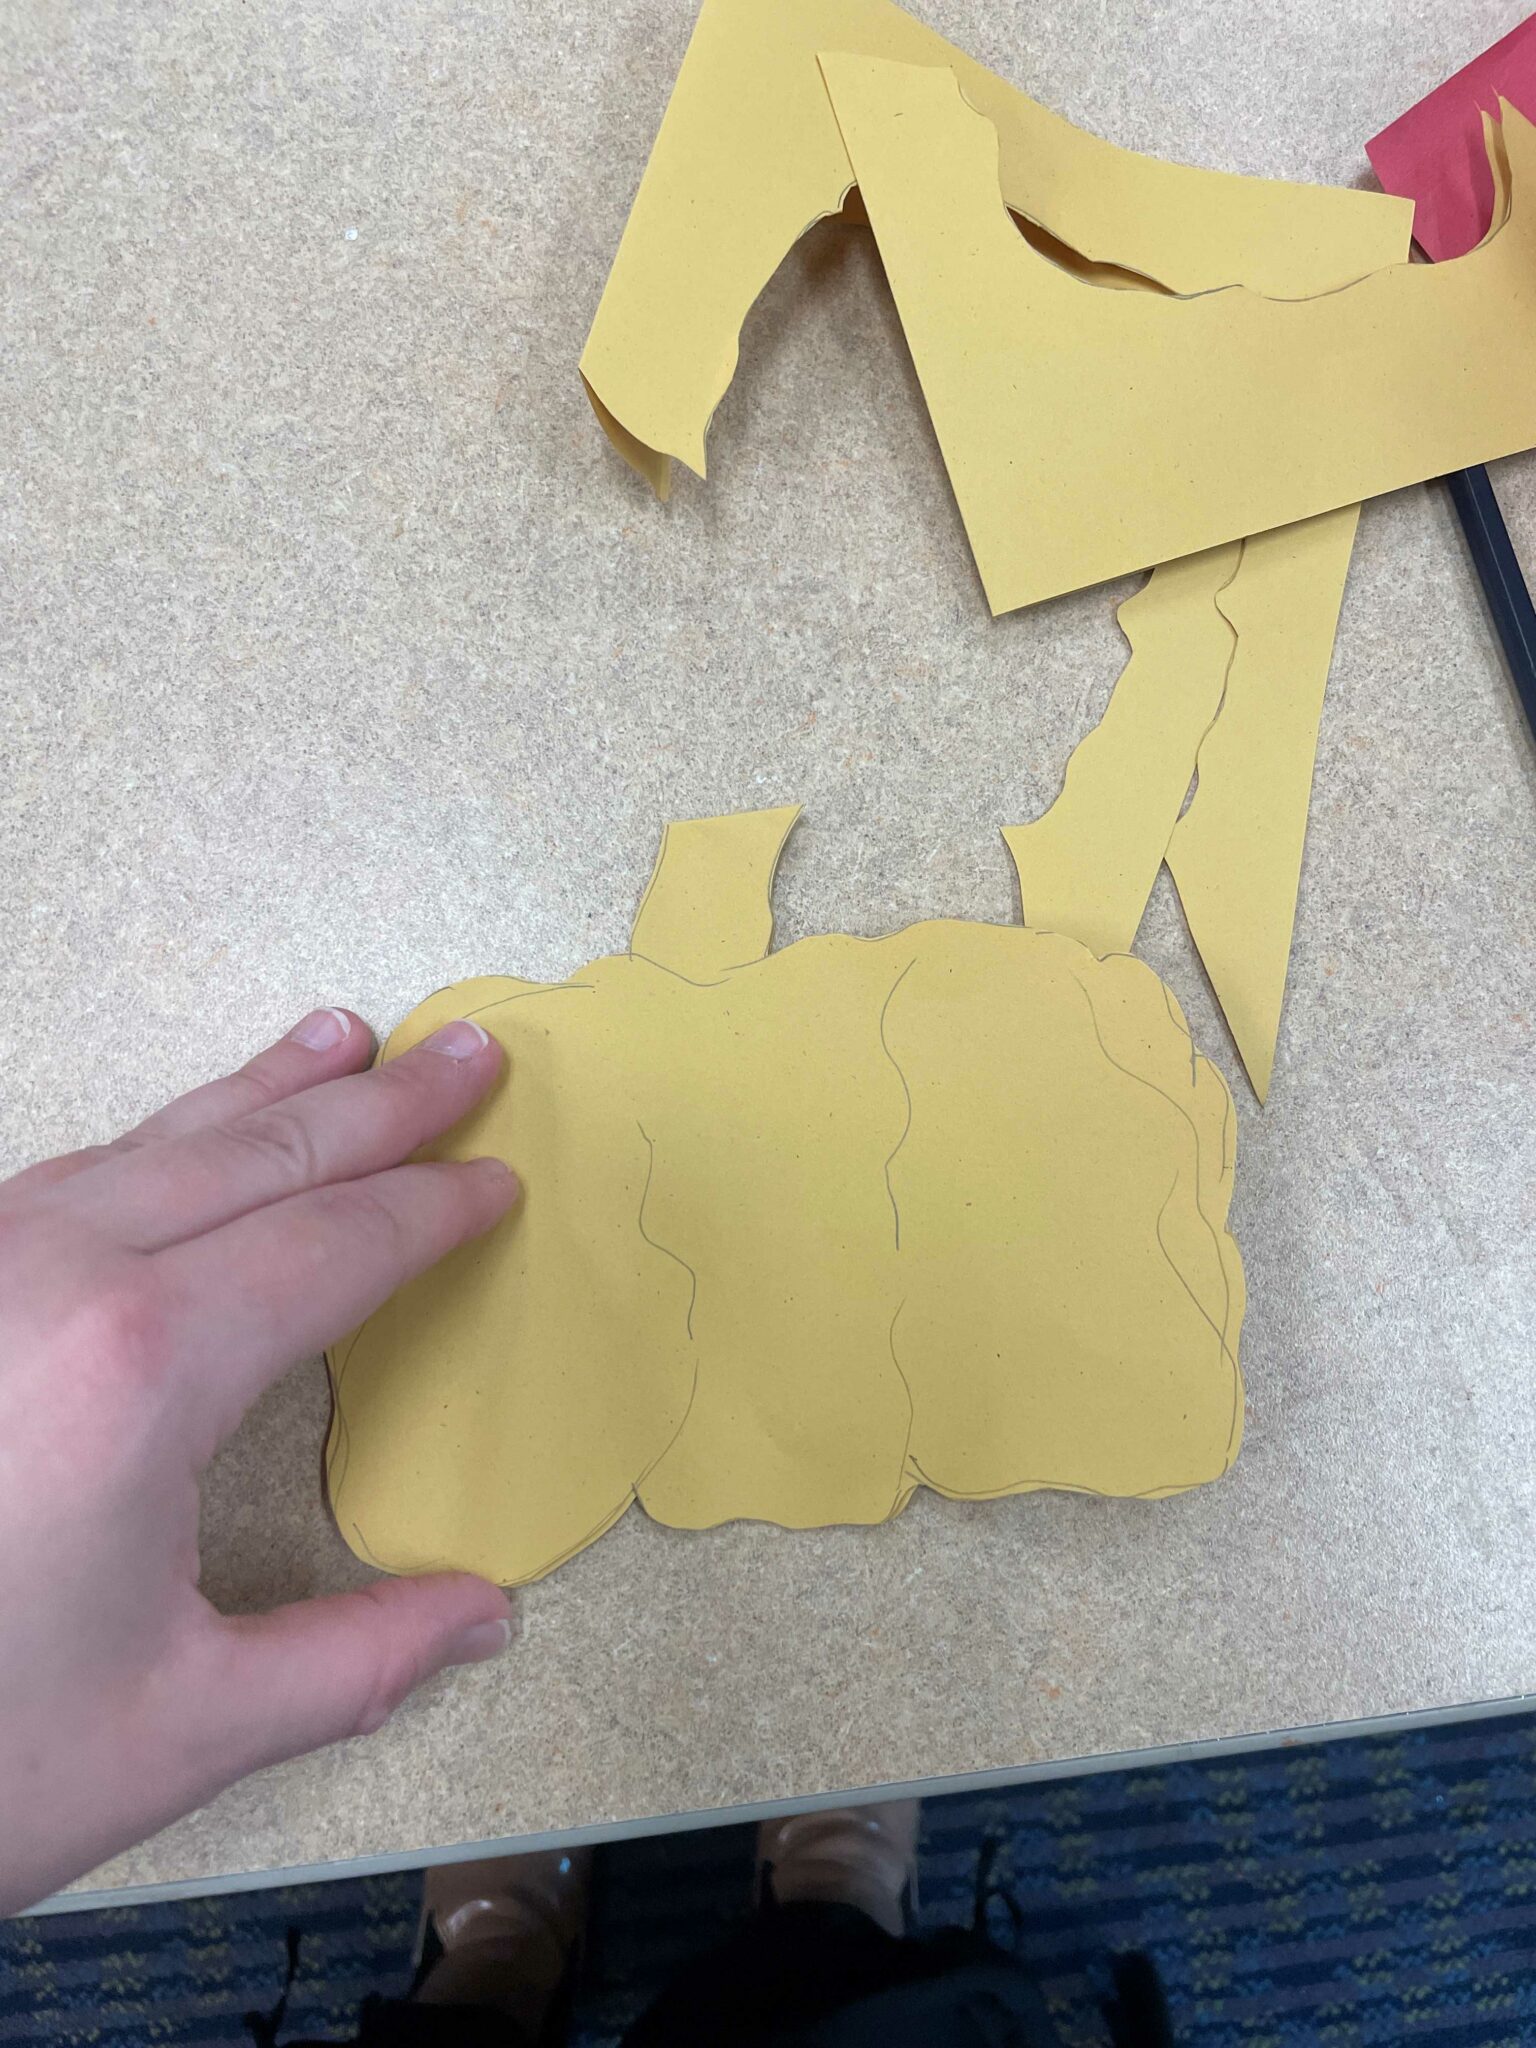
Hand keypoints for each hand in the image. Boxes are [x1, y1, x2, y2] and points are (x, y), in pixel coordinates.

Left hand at [0, 1008, 520, 1913]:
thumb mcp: (178, 1727)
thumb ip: (353, 1662)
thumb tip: (484, 1622)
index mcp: (139, 1366)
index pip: (332, 1247)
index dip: (430, 1209)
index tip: (499, 1179)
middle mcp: (52, 1277)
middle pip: (259, 1156)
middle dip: (381, 1104)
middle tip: (466, 1052)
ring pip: (157, 1141)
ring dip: (267, 1089)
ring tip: (346, 1038)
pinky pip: (76, 1172)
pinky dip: (166, 1134)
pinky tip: (193, 1132)